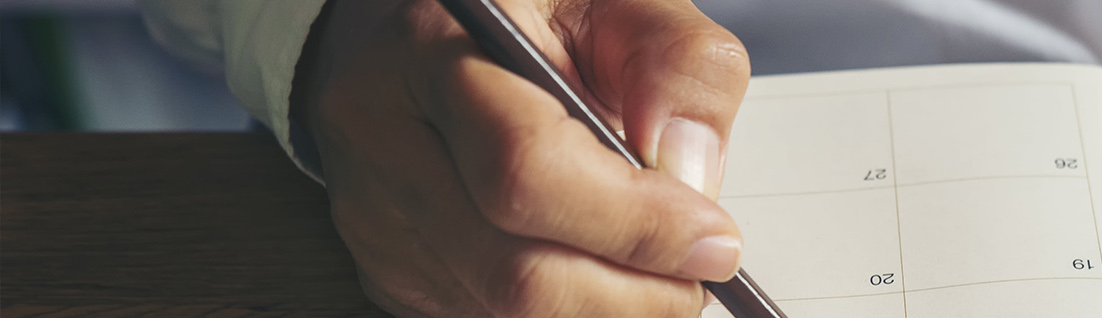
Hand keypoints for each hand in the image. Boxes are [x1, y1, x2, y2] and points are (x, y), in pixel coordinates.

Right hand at [289, 0, 749, 315]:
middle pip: (512, 270)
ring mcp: (378, 218)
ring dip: (610, 311)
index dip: (634, 223)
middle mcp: (384, 138)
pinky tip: (610, 278)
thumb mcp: (626, 5)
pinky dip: (574, 315)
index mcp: (433, 48)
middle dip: (633, 292)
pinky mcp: (393, 273)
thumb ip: (678, 66)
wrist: (462, 43)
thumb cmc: (545, 21)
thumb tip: (689, 171)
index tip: (714, 239)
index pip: (526, 167)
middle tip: (701, 275)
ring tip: (664, 275)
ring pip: (506, 313)